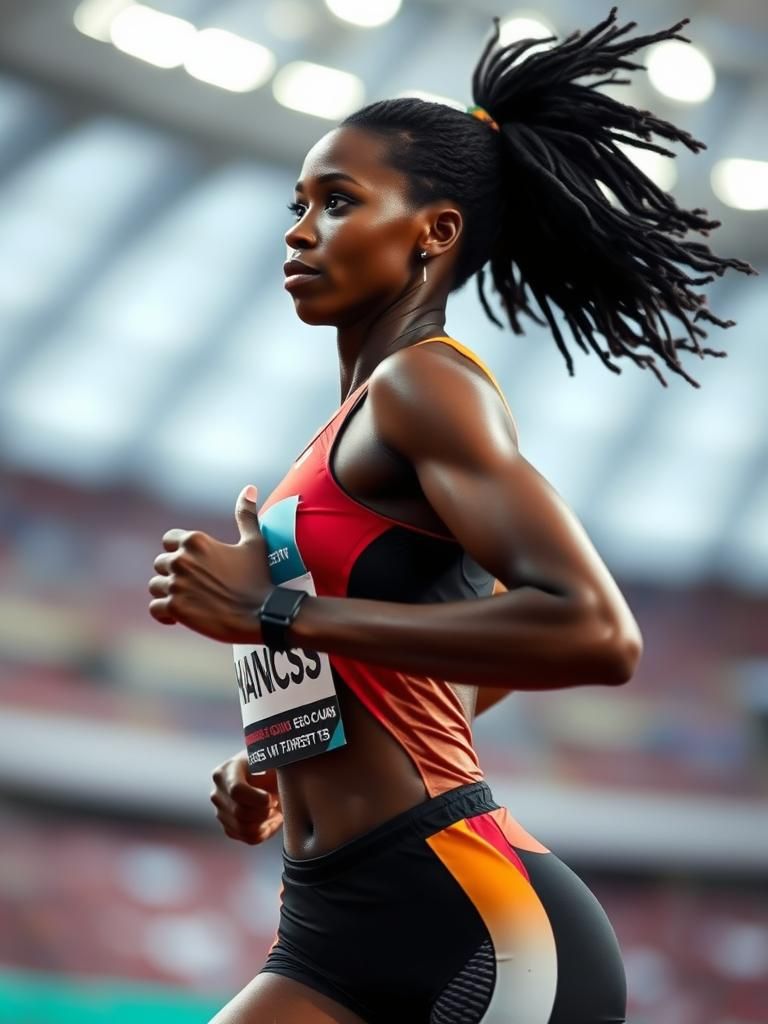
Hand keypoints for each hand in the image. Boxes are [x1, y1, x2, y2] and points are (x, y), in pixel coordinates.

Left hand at [148, 485, 271, 642]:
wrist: (263, 613)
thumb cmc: (260, 577)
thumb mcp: (254, 543)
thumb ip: (246, 515)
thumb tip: (249, 489)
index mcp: (196, 541)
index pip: (168, 540)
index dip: (179, 552)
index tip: (194, 564)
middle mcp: (181, 559)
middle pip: (161, 564)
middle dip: (174, 574)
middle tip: (196, 586)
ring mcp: (176, 584)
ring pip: (156, 586)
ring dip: (169, 593)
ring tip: (189, 600)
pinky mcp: (175, 607)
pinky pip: (155, 608)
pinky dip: (165, 613)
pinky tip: (180, 616)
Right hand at [210, 751, 282, 844]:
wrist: (267, 773)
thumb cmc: (270, 765)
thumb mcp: (272, 760)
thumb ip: (272, 767)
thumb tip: (271, 781)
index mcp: (226, 772)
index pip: (236, 791)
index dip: (258, 799)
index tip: (272, 798)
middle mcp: (218, 793)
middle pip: (239, 813)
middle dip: (264, 811)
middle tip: (276, 802)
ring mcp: (221, 812)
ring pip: (244, 829)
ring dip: (266, 822)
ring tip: (275, 809)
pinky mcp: (229, 827)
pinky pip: (250, 838)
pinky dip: (266, 831)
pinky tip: (273, 818)